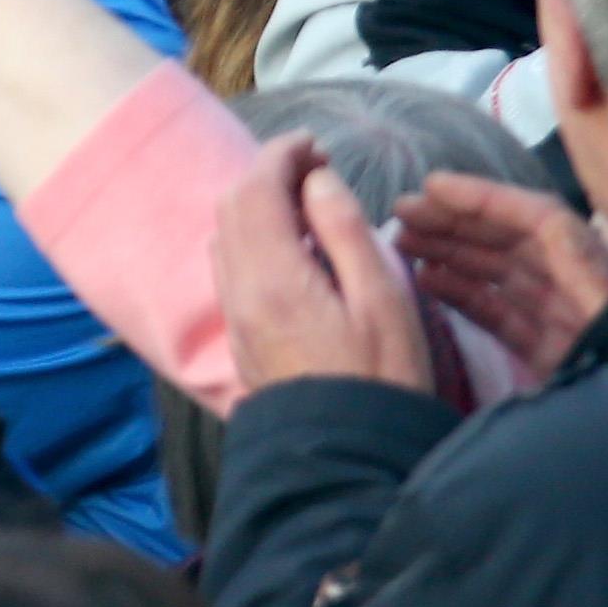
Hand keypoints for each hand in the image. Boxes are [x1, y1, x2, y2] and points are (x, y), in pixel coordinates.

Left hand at [214, 138, 435, 397]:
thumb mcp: (382, 298)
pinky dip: (252, 238)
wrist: (348, 459)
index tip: (316, 147)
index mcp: (274, 277)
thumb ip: (344, 230)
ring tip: (306, 204)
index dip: (282, 154)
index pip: (256, 189)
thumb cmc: (381, 378)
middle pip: (231, 207)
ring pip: (225, 237)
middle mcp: (241, 292)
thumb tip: (316, 182)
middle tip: (316, 171)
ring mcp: (236, 318)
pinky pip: (231, 268)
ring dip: (256, 205)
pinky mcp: (241, 338)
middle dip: (267, 174)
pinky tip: (291, 248)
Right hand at [394, 171, 607, 378]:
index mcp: (593, 267)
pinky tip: (428, 281)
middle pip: (508, 240)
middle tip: (401, 214)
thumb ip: (584, 269)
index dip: (484, 197)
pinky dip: (464, 296)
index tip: (433, 187)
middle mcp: (572, 282)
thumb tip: (547, 221)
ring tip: (404, 243)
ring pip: (497, 274)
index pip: (534, 217)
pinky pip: (499, 314)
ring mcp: (558, 316)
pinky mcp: (548, 351)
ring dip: (451, 254)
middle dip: (455, 222)